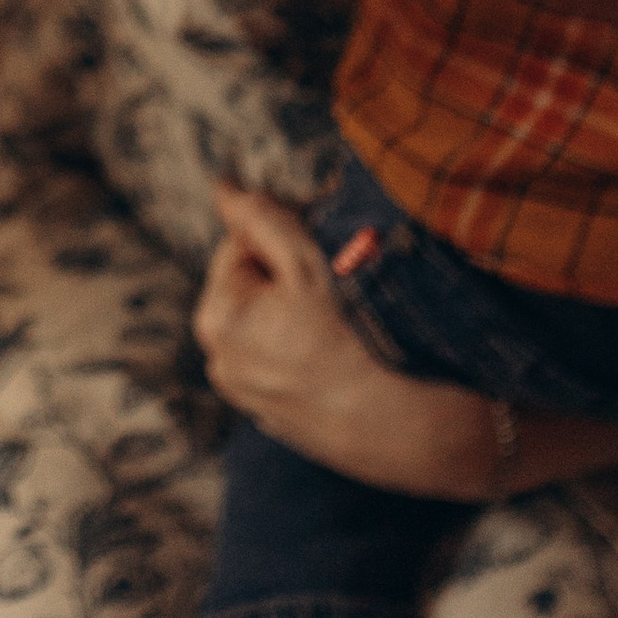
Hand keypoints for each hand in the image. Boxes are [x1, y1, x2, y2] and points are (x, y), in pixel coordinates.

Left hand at [194, 182, 497, 500]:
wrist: (400, 429)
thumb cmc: (352, 340)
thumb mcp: (307, 264)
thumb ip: (261, 220)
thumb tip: (223, 187)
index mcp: (217, 318)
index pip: (242, 245)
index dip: (284, 235)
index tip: (324, 245)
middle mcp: (220, 360)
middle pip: (254, 286)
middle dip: (290, 276)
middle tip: (339, 285)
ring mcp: (248, 393)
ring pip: (271, 323)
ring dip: (300, 312)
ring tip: (346, 323)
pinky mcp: (276, 417)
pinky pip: (288, 360)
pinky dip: (309, 350)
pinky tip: (344, 356)